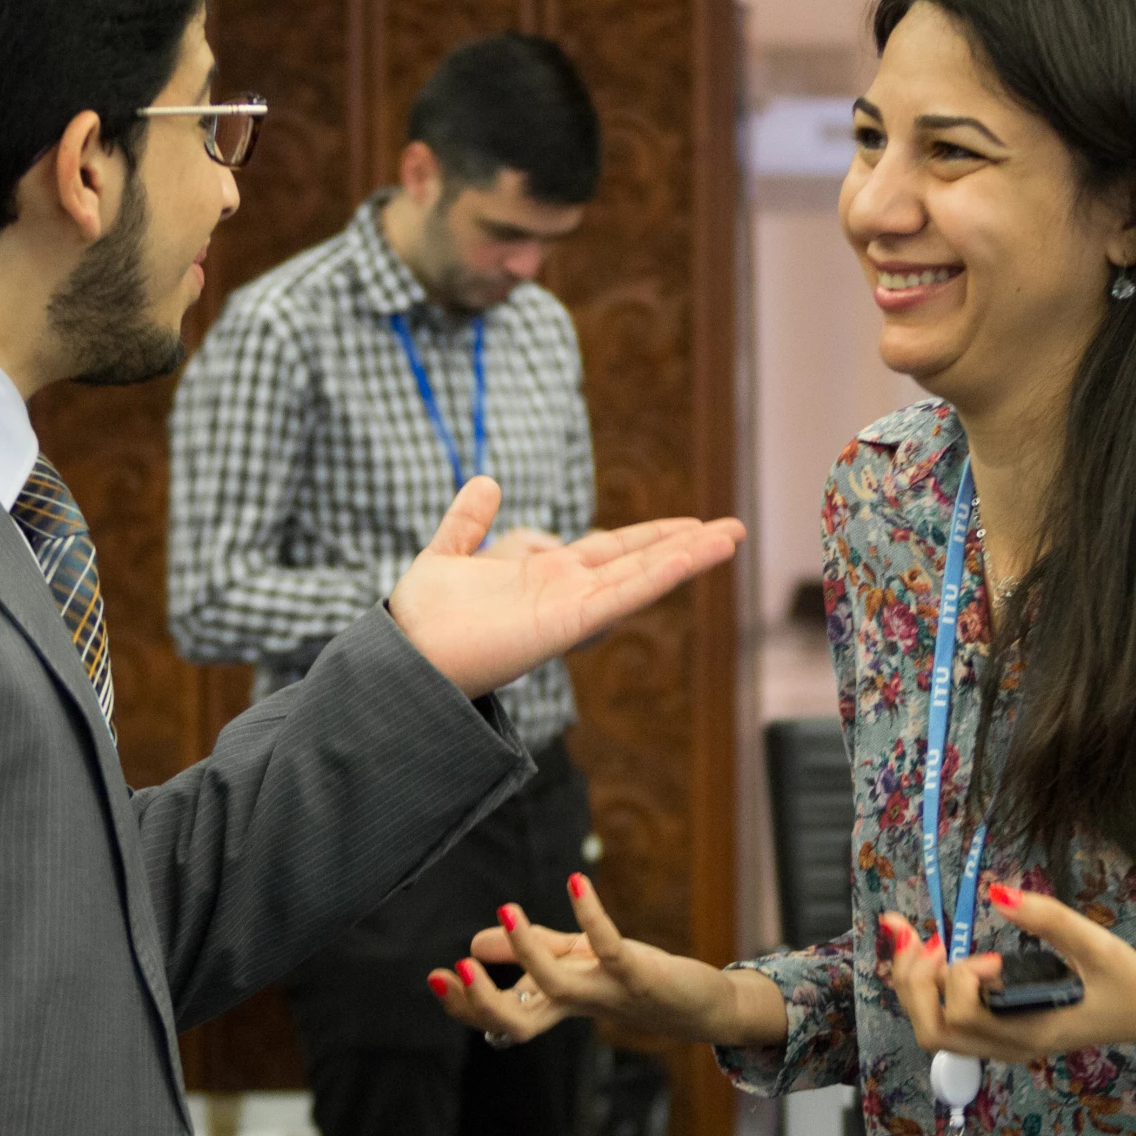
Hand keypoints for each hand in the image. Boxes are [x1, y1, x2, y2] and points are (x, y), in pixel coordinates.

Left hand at [389, 478, 743, 698]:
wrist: (403, 654)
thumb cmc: (421, 618)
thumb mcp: (447, 553)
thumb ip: (468, 521)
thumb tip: (486, 481)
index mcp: (544, 573)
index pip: (609, 548)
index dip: (650, 535)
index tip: (689, 522)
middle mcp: (565, 590)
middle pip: (637, 560)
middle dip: (684, 544)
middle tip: (732, 528)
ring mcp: (570, 607)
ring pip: (641, 576)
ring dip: (687, 556)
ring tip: (730, 536)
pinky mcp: (566, 623)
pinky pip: (620, 595)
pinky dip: (656, 577)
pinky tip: (690, 557)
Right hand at [426, 874, 787, 1046]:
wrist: (700, 1004)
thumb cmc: (635, 982)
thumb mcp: (579, 961)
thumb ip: (534, 949)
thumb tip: (476, 941)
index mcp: (557, 1005)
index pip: (501, 1018)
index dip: (466, 1005)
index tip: (436, 977)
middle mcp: (578, 1005)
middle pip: (518, 1021)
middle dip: (481, 1000)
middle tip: (452, 968)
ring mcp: (606, 992)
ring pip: (556, 985)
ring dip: (526, 950)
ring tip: (507, 910)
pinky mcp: (636, 973)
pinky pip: (608, 946)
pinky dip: (591, 916)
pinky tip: (575, 883)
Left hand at [879, 885, 1135, 1062]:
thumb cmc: (1126, 983)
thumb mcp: (1098, 946)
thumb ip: (1051, 919)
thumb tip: (997, 892)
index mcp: (1029, 1034)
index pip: (963, 1017)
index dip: (964, 978)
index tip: (994, 954)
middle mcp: (1006, 1047)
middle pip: (932, 1031)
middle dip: (914, 982)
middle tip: (923, 937)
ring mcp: (999, 1044)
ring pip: (932, 1030)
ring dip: (914, 984)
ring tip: (918, 940)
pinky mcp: (998, 1033)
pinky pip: (946, 1021)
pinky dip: (927, 988)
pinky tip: (932, 952)